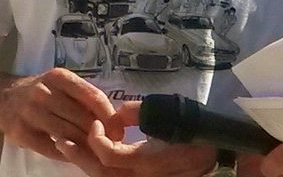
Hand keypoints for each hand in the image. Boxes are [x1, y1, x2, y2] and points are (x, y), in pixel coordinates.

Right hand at [0, 68, 117, 160]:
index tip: (119, 129)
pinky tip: (74, 154)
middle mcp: (43, 92)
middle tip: (111, 144)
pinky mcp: (20, 133)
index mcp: (59, 77)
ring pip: (69, 134)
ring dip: (86, 146)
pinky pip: (52, 148)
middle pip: (82, 118)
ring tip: (96, 151)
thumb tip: (114, 118)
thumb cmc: (39, 93)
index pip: (93, 97)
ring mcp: (30, 113)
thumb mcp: (60, 84)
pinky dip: (67, 153)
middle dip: (100, 134)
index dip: (110, 116)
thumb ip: (83, 96)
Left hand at [56, 101, 217, 176]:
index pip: (110, 155)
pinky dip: (98, 168)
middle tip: (63, 138)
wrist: (219, 157)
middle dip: (80, 156)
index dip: (97, 139)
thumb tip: (118, 112)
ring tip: (67, 147)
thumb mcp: (173, 116)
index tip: (97, 121)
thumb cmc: (198, 133)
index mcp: (150, 162)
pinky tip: (88, 157)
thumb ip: (142, 113)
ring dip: (85, 163)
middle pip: (102, 173)